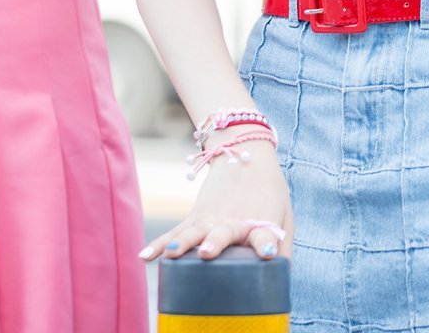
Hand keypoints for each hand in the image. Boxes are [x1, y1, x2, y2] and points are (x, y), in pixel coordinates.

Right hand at [140, 140, 292, 261]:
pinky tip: (144, 257)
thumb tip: (281, 276)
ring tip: (171, 254)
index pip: (265, 235)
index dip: (267, 244)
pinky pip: (175, 232)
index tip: (269, 252)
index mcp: (259, 221)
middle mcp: (233, 221)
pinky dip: (158, 244)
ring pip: (193, 232)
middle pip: (223, 233)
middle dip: (215, 243)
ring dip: (183, 243)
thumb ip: (283, 245)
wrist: (244, 152)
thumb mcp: (284, 214)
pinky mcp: (196, 216)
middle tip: (208, 251)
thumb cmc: (267, 191)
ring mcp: (211, 218)